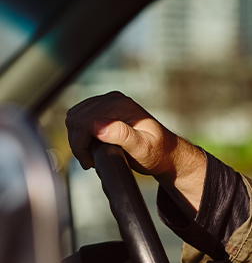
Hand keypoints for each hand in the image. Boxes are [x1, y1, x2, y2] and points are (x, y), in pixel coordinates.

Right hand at [65, 91, 205, 212]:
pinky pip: (80, 118)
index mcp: (121, 105)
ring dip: (77, 139)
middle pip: (76, 118)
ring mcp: (108, 103)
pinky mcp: (105, 110)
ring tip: (92, 156)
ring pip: (74, 118)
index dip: (80, 144)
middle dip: (77, 143)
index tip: (89, 162)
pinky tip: (92, 148)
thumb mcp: (143, 148)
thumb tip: (96, 125)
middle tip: (90, 162)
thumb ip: (122, 135)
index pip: (84, 120)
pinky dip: (80, 135)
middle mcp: (113, 99)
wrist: (166, 153)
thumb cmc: (157, 153)